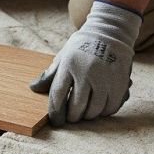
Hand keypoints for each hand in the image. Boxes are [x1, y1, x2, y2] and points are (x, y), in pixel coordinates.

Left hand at [30, 0, 141, 126]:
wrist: (110, 32)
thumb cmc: (81, 47)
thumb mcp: (63, 56)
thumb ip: (49, 74)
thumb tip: (33, 88)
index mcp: (68, 66)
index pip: (58, 96)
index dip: (55, 113)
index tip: (56, 121)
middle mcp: (86, 73)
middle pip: (76, 107)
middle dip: (72, 117)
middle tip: (72, 117)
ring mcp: (104, 78)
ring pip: (94, 110)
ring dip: (88, 115)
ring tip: (85, 112)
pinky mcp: (120, 82)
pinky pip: (111, 107)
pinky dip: (104, 112)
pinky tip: (100, 108)